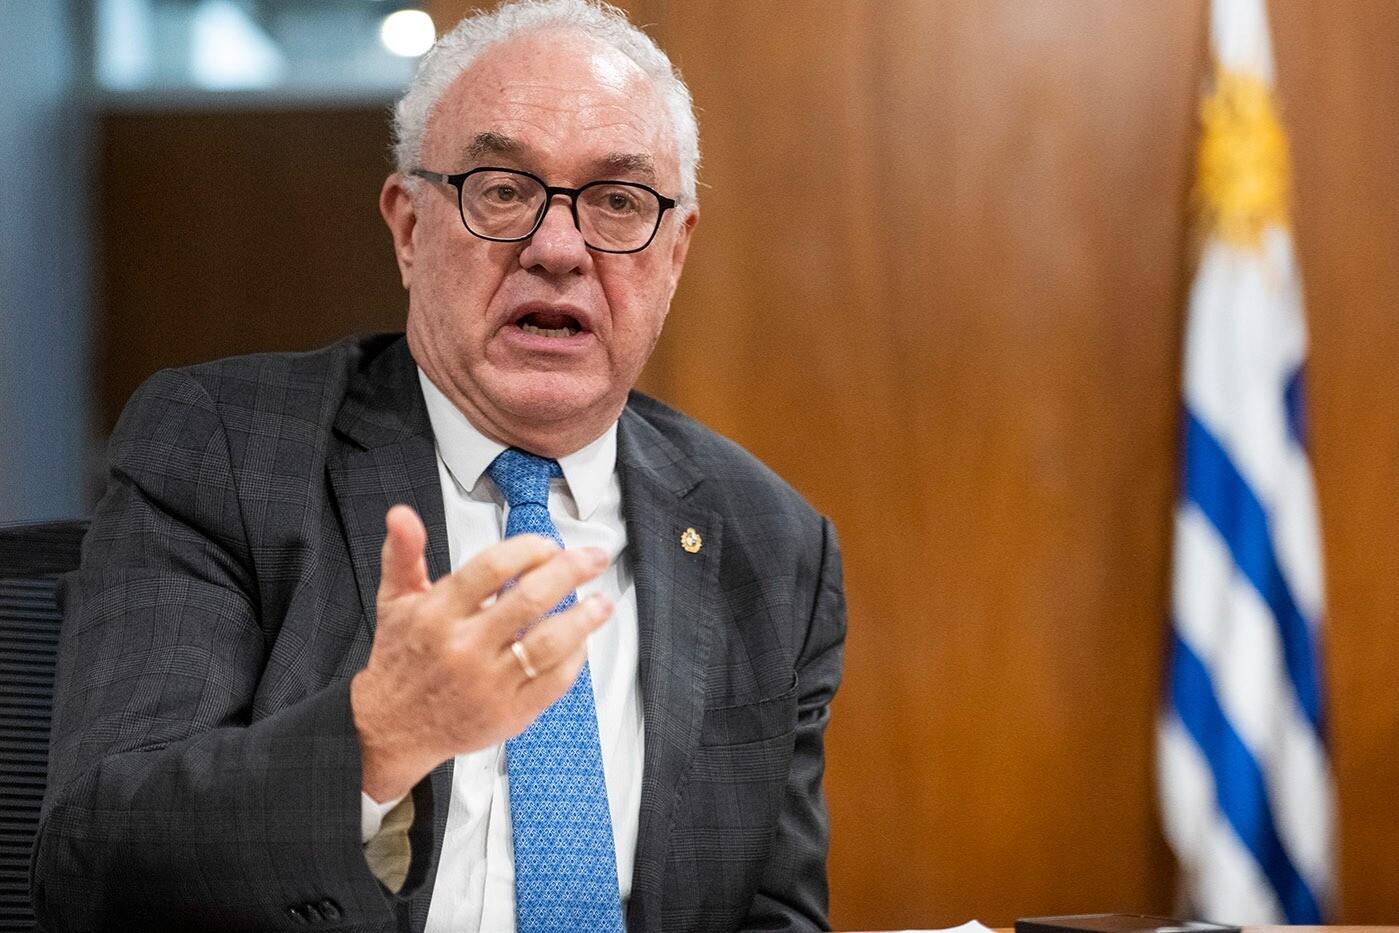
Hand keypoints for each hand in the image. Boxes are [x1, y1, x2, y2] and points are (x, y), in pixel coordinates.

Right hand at [351, 504, 612, 801]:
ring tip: (601, 602)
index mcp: (438, 614)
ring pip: (548, 643)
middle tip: (593, 558)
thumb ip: (403, 554)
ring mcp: (489, 683)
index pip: (491, 569)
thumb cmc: (402, 660)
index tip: (547, 545)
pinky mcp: (508, 712)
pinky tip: (581, 641)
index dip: (527, 550)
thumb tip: (402, 515)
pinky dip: (574, 658)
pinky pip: (553, 682)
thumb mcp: (394, 601)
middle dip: (570, 571)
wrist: (392, 728)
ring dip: (583, 618)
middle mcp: (464, 647)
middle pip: (528, 600)